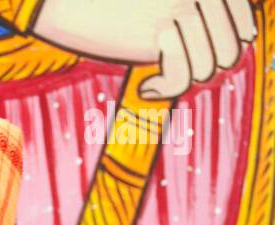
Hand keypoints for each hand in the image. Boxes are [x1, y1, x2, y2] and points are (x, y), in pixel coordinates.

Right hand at [31, 0, 255, 97]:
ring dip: (183, 80)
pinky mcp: (159, 30)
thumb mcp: (157, 1)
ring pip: (209, 65)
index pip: (243, 18)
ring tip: (158, 78)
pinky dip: (165, 90)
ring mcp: (182, 5)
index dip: (232, 42)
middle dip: (207, 68)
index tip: (208, 56)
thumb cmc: (108, 1)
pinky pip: (182, 77)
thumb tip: (230, 44)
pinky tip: (147, 86)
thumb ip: (190, 9)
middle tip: (177, 72)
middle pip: (231, 47)